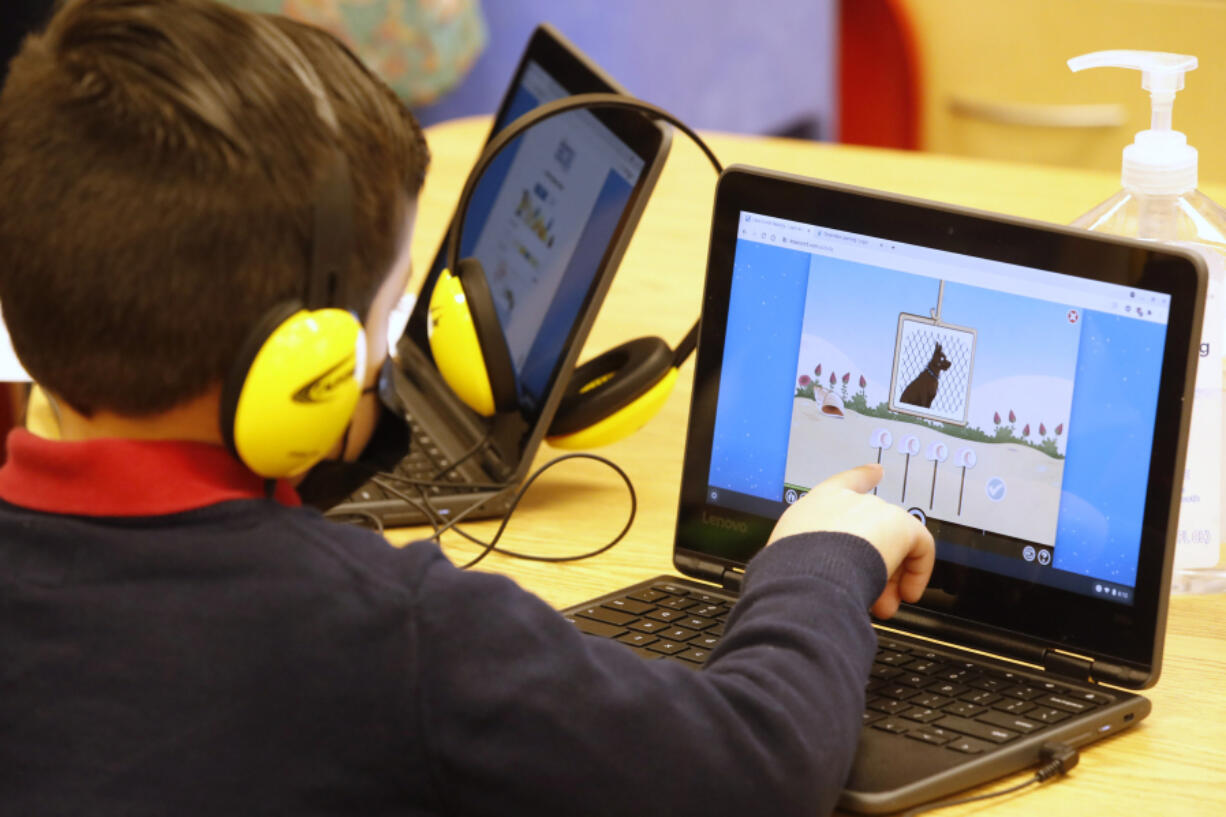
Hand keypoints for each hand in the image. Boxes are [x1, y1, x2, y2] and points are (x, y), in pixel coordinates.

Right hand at [768, 464, 934, 618]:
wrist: (809, 571)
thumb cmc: (793, 568)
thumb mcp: (791, 555)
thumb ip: (809, 555)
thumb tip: (815, 576)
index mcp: (818, 502)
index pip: (845, 482)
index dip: (863, 478)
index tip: (876, 472)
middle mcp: (848, 501)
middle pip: (873, 527)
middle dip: (874, 562)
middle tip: (871, 593)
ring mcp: (874, 510)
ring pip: (893, 542)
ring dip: (890, 576)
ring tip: (883, 604)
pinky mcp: (899, 524)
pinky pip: (920, 547)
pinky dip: (916, 573)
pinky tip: (907, 593)